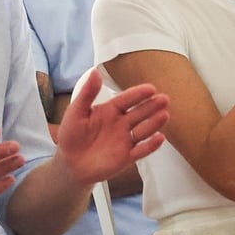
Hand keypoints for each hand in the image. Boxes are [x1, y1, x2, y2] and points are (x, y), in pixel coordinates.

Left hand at [52, 69, 167, 186]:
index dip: (138, 94)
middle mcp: (121, 123)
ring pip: (143, 130)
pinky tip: (159, 138)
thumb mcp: (76, 111)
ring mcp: (125, 140)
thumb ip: (87, 93)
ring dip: (154, 123)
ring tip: (164, 115)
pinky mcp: (126, 157)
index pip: (127, 99)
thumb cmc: (71, 135)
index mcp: (111, 110)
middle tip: (164, 99)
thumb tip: (95, 71)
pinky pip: (141, 150)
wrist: (70, 163)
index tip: (150, 88)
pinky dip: (151, 146)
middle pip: (140, 113)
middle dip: (152, 106)